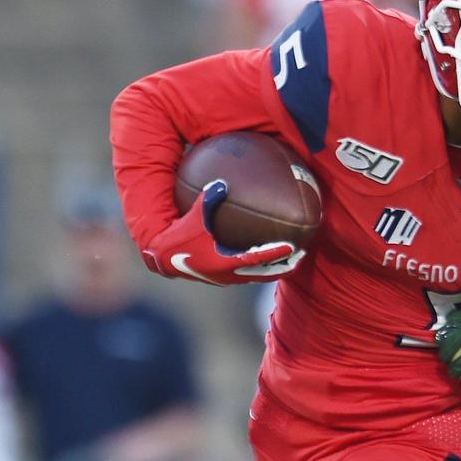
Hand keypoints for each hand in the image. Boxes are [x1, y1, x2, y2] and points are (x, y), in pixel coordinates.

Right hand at [143, 180, 303, 285]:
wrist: (161, 258)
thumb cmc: (178, 237)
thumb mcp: (193, 218)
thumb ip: (208, 200)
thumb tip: (221, 182)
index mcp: (224, 262)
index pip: (257, 259)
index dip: (276, 253)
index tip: (294, 247)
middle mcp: (228, 274)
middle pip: (263, 274)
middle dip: (282, 266)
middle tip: (300, 256)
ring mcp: (224, 278)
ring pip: (255, 277)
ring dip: (272, 269)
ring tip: (289, 260)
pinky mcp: (219, 276)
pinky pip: (244, 273)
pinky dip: (257, 267)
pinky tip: (262, 255)